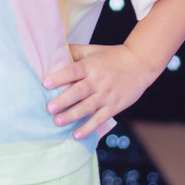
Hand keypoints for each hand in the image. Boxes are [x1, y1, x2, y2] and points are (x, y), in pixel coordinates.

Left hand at [41, 43, 156, 139]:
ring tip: (58, 122)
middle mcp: (98, 81)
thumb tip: (52, 51)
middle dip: (64, 100)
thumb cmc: (112, 56)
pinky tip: (77, 135)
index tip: (45, 83)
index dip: (60, 77)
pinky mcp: (114, 106)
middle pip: (79, 91)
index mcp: (90, 66)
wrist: (139, 64)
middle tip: (49, 108)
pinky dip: (89, 127)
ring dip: (72, 115)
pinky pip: (99, 118)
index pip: (73, 71)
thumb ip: (73, 51)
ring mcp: (106, 95)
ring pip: (88, 107)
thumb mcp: (92, 50)